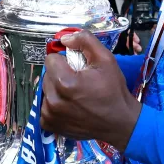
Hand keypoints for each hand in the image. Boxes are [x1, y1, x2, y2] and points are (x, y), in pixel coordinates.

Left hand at [42, 31, 141, 151]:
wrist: (119, 122)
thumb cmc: (113, 90)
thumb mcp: (106, 59)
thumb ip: (85, 41)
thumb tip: (64, 39)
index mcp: (65, 82)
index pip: (51, 59)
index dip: (65, 61)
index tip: (78, 69)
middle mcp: (53, 100)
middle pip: (47, 75)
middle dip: (60, 74)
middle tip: (78, 82)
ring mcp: (49, 114)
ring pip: (45, 90)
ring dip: (56, 89)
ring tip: (74, 95)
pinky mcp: (49, 125)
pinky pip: (44, 106)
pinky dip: (54, 104)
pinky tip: (69, 106)